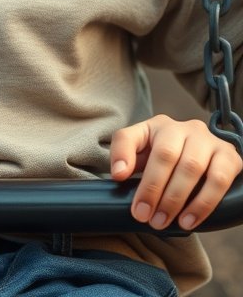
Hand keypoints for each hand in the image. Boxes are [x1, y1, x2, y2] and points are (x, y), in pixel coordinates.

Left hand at [111, 114, 242, 230]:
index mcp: (157, 126)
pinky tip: (189, 220)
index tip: (118, 179)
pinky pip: (218, 180)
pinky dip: (202, 203)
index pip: (132, 135)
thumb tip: (119, 174)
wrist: (208, 165)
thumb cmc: (168, 163)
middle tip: (144, 216)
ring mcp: (208, 140)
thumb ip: (126, 158)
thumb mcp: (145, 157)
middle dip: (152, 189)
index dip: (123, 155)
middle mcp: (184, 127)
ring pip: (192, 166)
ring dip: (176, 199)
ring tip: (164, 221)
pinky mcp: (229, 156)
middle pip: (165, 154)